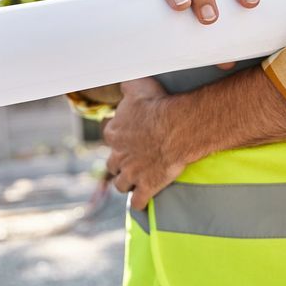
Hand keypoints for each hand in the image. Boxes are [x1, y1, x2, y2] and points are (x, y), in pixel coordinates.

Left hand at [102, 78, 189, 209]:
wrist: (177, 127)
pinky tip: (142, 204)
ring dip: (126, 183)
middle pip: (112, 163)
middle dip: (119, 162)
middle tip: (130, 160)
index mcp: (114, 132)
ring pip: (121, 184)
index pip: (109, 134)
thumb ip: (127, 86)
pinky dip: (140, 203)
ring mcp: (132, 173)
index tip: (125, 134)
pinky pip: (138, 202)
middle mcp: (118, 155)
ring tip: (133, 182)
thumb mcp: (137, 86)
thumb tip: (123, 82)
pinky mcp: (147, 186)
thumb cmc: (157, 104)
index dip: (117, 135)